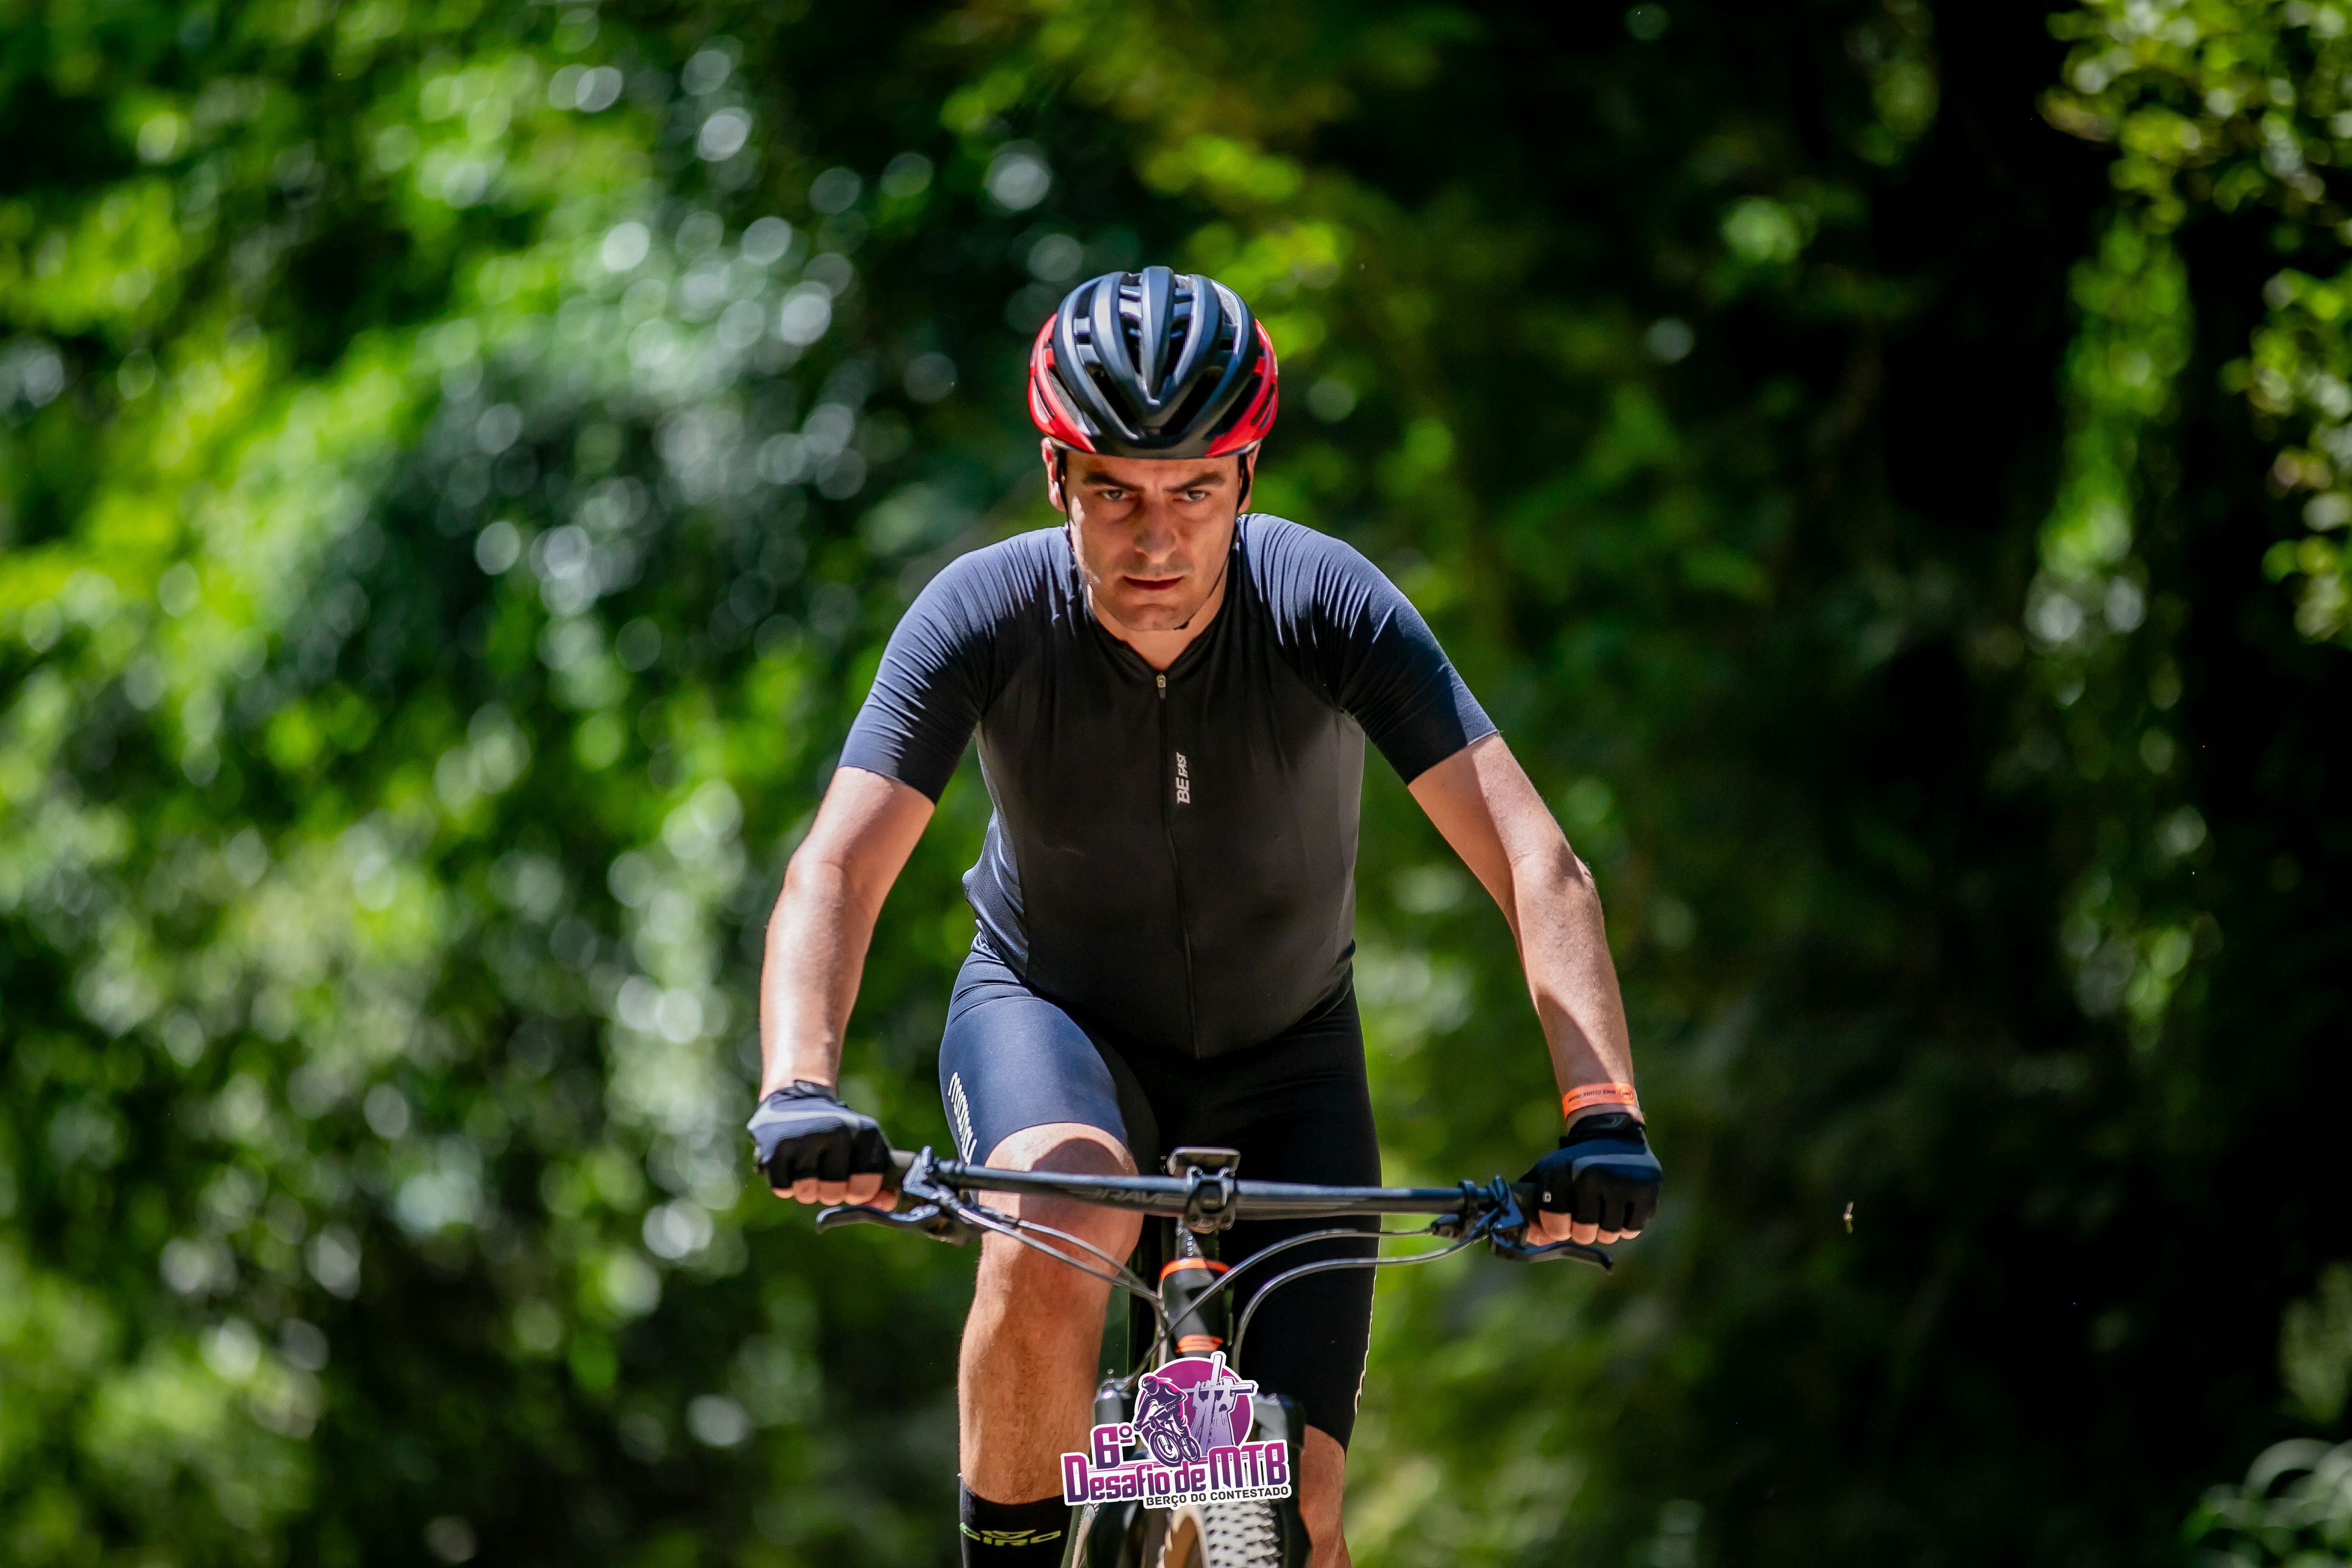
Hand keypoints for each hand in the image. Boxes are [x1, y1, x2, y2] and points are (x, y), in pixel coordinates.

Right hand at [747, 1082, 896, 1209]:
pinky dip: (785, 1183)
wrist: (795, 1098)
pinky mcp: (776, 1146)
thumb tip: (887, 1205)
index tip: (853, 1182)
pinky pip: (783, 1189)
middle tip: (825, 1171)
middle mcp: (837, 1130)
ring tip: (806, 1165)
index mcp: (865, 1131)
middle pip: (834, 1194)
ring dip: (806, 1189)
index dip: (858, 1193)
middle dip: (829, 1192)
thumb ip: (879, 1181)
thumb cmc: (837, 1134)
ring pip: (807, 1193)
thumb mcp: (864, 1149)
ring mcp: (805, 1137)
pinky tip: (789, 1161)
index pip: (867, 1186)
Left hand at [1523, 1111, 1659, 1245]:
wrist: (1613, 1132)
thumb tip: (1529, 1238)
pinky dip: (1626, 1225)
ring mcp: (1621, 1181)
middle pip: (1585, 1233)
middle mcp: (1590, 1175)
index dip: (1558, 1229)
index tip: (1562, 1224)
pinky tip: (1621, 1208)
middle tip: (1586, 1219)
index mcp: (1561, 1171)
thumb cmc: (1575, 1161)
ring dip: (1605, 1228)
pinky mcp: (1646, 1187)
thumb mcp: (1547, 1172)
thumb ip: (1532, 1203)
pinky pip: (1632, 1228)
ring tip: (1603, 1211)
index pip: (1556, 1225)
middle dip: (1583, 1231)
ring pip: (1610, 1234)